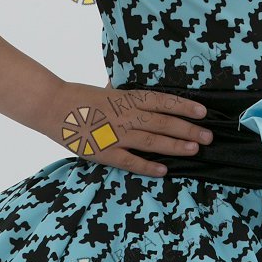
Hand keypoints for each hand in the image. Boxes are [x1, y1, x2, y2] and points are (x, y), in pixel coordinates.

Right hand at [48, 81, 212, 178]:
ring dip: (175, 146)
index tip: (203, 112)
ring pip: (152, 141)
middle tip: (209, 136)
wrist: (53, 106)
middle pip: (163, 122)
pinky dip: (147, 166)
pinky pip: (130, 161)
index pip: (163, 101)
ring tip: (194, 149)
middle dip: (188, 129)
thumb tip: (145, 93)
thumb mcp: (109, 90)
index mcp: (127, 98)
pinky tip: (163, 171)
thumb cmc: (82, 97)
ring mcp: (116, 135)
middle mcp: (126, 115)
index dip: (184, 107)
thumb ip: (127, 94)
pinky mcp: (104, 152)